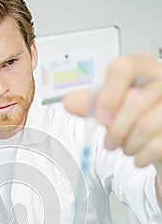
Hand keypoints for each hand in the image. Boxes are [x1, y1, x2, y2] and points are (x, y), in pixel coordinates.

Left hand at [63, 53, 161, 167]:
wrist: (159, 133)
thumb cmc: (137, 114)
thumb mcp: (114, 104)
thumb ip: (92, 103)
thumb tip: (69, 101)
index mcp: (143, 67)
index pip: (123, 68)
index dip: (108, 95)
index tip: (99, 117)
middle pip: (133, 101)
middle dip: (115, 130)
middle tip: (109, 142)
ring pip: (145, 127)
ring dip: (127, 145)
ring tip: (125, 146)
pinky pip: (155, 146)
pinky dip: (140, 157)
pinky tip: (138, 154)